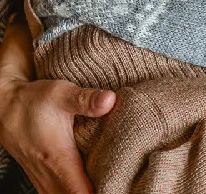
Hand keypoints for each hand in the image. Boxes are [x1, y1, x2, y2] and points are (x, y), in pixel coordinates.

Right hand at [0, 75, 115, 193]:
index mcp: (59, 161)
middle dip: (99, 192)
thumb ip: (86, 99)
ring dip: (86, 192)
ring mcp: (44, 180)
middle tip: (119, 182)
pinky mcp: (43, 177)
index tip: (117, 185)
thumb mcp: (61, 94)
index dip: (102, 191)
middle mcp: (50, 177)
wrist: (5, 108)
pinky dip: (75, 191)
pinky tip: (91, 179)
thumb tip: (110, 99)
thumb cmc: (33, 101)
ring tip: (108, 181)